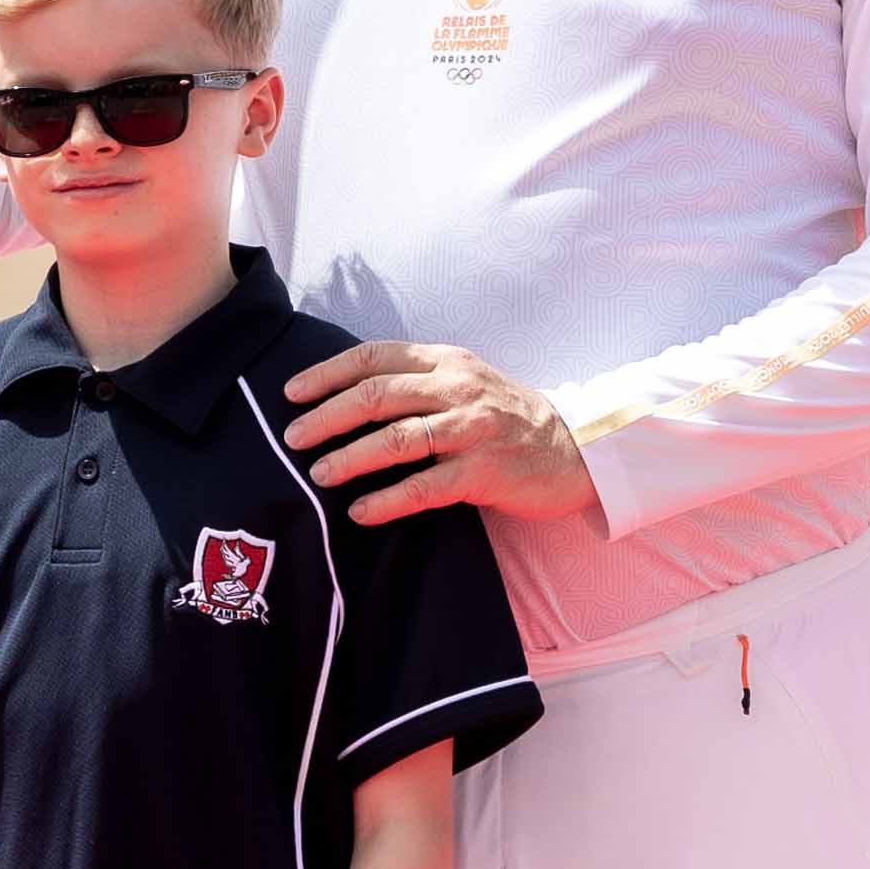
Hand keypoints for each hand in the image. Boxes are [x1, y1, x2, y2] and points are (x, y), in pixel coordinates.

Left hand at [283, 340, 601, 527]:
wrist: (577, 449)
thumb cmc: (506, 417)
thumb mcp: (464, 382)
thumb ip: (415, 381)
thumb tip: (344, 398)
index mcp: (446, 361)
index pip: (374, 357)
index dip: (327, 374)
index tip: (292, 393)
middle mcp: (458, 388)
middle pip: (376, 395)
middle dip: (327, 417)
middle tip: (292, 438)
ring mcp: (473, 429)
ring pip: (397, 439)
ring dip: (350, 458)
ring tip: (318, 475)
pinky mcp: (486, 471)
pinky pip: (426, 487)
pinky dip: (388, 500)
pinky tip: (361, 511)